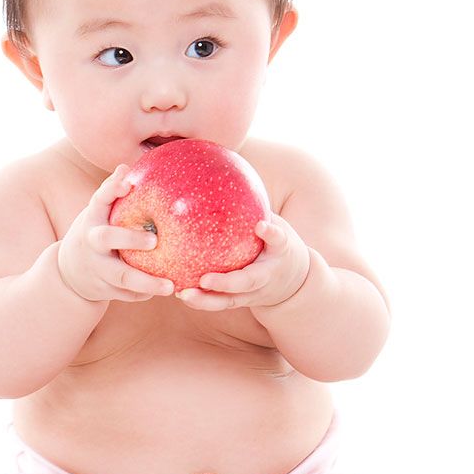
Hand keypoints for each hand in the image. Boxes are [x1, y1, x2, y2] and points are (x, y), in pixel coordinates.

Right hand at [57, 165, 174, 302]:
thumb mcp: (97, 213)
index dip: (111, 189)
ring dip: (145, 282)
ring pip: (120, 276)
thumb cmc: (94, 233)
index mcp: (92, 219)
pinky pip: (126, 294)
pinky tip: (165, 291)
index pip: (99, 199)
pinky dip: (144, 294)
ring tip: (170, 286)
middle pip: (107, 239)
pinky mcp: (103, 289)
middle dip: (130, 238)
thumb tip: (126, 165)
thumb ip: (111, 193)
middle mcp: (91, 243)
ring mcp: (96, 268)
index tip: (127, 182)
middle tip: (155, 240)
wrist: (67, 273)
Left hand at [175, 213, 310, 310]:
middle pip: (249, 282)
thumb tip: (230, 169)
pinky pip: (219, 303)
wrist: (294, 283)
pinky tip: (178, 291)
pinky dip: (201, 300)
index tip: (263, 226)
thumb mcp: (278, 227)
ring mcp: (253, 293)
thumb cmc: (278, 246)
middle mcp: (267, 276)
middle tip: (206, 279)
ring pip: (230, 301)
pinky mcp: (241, 301)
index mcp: (280, 253)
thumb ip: (258, 209)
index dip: (273, 234)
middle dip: (228, 282)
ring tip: (184, 294)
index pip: (279, 241)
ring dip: (207, 300)